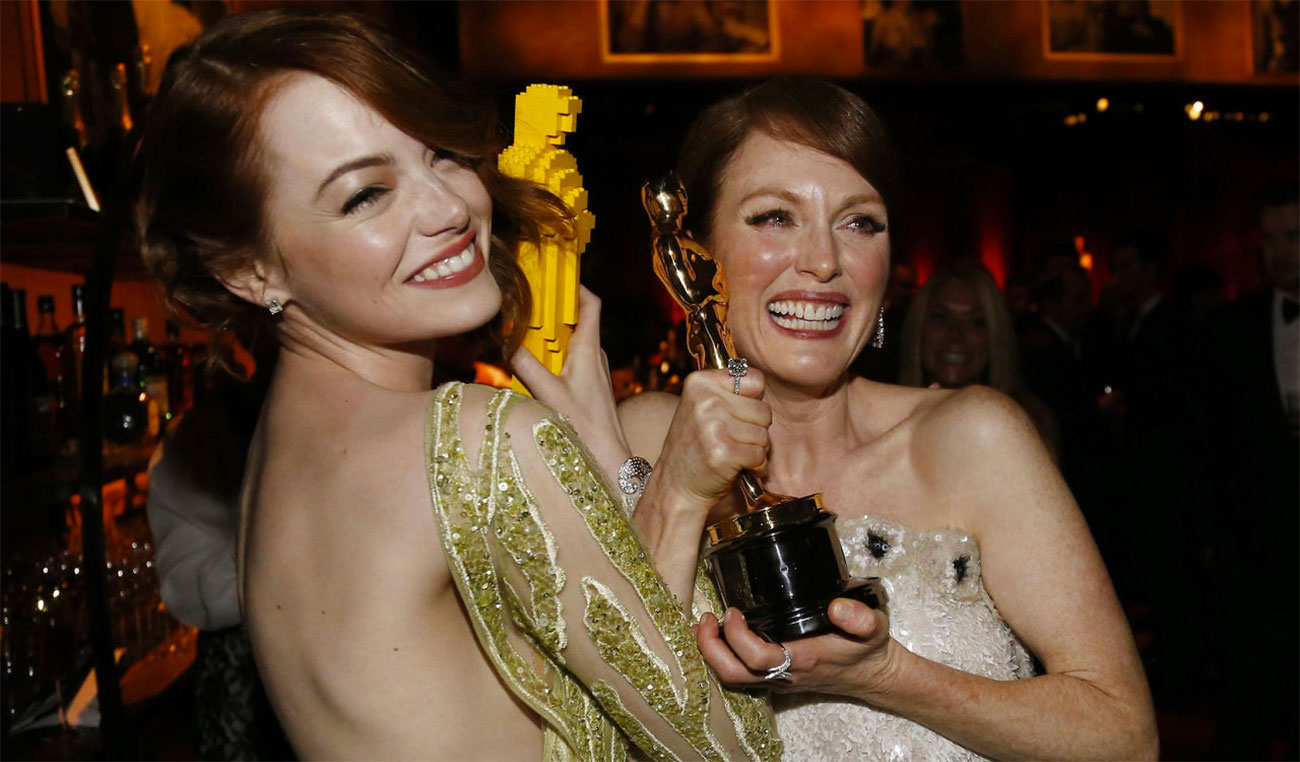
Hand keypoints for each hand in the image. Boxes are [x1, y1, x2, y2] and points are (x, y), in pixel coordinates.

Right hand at [513, 286, 629, 483]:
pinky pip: (568, 358)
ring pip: (570, 339)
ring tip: (523, 329)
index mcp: (590, 349)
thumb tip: (501, 341)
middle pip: (575, 318)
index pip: (590, 302)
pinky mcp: (587, 386)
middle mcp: (594, 355)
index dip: (573, 285)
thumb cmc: (585, 429)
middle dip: (550, 308)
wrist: (608, 460)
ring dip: (548, 333)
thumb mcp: (547, 394)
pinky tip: (532, 364)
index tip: (551, 276)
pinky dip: (550, 353)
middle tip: (525, 301)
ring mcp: (592, 370)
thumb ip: (524, 365)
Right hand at [653, 367, 770, 510]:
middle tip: (733, 439)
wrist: (676, 485)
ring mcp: (712, 426)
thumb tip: (760, 386)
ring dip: (755, 448)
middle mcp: (705, 400)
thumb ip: (729, 391)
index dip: (753, 401)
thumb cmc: (697, 446)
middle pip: (764, 409)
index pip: (756, 380)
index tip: (734, 414)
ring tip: (732, 452)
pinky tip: (735, 466)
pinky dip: (754, 465)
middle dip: (756, 428)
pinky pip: (759, 454)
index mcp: (700, 382)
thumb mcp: (702, 406)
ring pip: (764, 434)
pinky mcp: (722, 453)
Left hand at [695, 600, 897, 699]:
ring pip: (733, 677)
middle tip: (705, 617)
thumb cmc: (868, 650)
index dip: (738, 637)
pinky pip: (740, 673)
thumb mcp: (875, 627)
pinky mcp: (776, 676)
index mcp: (803, 661)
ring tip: (707, 622)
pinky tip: (721, 632)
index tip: (733, 611)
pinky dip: (723, 654)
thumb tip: (838, 607)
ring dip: (713, 652)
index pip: (758, 657)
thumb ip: (861, 618)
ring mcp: (778, 679)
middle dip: (710, 648)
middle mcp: (785, 675)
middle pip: (734, 674)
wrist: (874, 676)